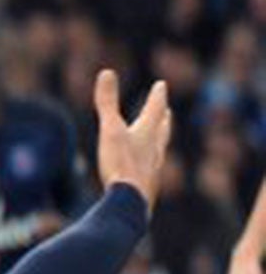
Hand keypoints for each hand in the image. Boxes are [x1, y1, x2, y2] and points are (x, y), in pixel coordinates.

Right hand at [93, 68, 170, 211]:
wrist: (131, 203)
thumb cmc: (121, 164)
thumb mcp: (110, 129)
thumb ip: (107, 102)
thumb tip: (106, 71)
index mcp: (147, 134)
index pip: (155, 109)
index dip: (157, 96)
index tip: (161, 85)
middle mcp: (155, 151)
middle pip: (162, 131)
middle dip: (163, 120)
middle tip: (167, 113)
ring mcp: (153, 171)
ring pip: (158, 153)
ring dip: (158, 144)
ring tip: (158, 143)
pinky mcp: (148, 189)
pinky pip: (151, 173)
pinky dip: (150, 167)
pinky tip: (146, 174)